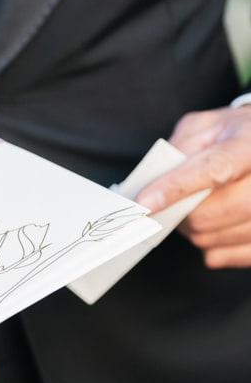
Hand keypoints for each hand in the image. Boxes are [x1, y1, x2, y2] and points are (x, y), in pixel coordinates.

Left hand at [135, 104, 250, 267]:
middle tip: (171, 202)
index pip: (214, 169)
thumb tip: (154, 181)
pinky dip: (214, 247)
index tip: (145, 202)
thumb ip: (180, 147)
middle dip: (177, 213)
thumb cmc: (237, 134)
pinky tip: (217, 227)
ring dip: (194, 230)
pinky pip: (230, 256)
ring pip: (213, 239)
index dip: (176, 188)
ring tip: (198, 208)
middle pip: (208, 214)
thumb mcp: (207, 126)